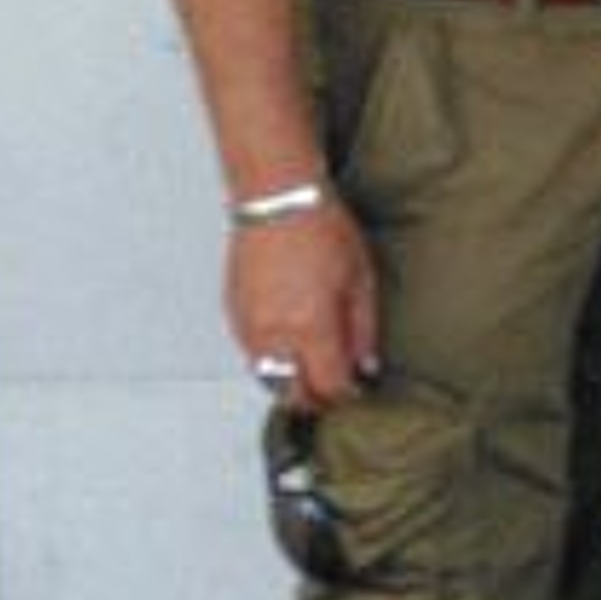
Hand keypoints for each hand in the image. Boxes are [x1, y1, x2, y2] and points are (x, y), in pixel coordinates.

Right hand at [226, 203, 380, 412]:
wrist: (278, 199)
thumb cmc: (321, 228)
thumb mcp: (361, 279)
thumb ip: (363, 330)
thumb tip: (367, 365)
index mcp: (310, 327)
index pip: (327, 385)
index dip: (345, 395)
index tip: (357, 391)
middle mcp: (274, 333)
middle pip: (290, 394)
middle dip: (314, 400)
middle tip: (334, 390)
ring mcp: (248, 325)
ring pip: (266, 378)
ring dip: (290, 382)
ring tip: (313, 369)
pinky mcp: (233, 314)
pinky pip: (250, 354)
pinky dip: (270, 360)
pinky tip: (289, 345)